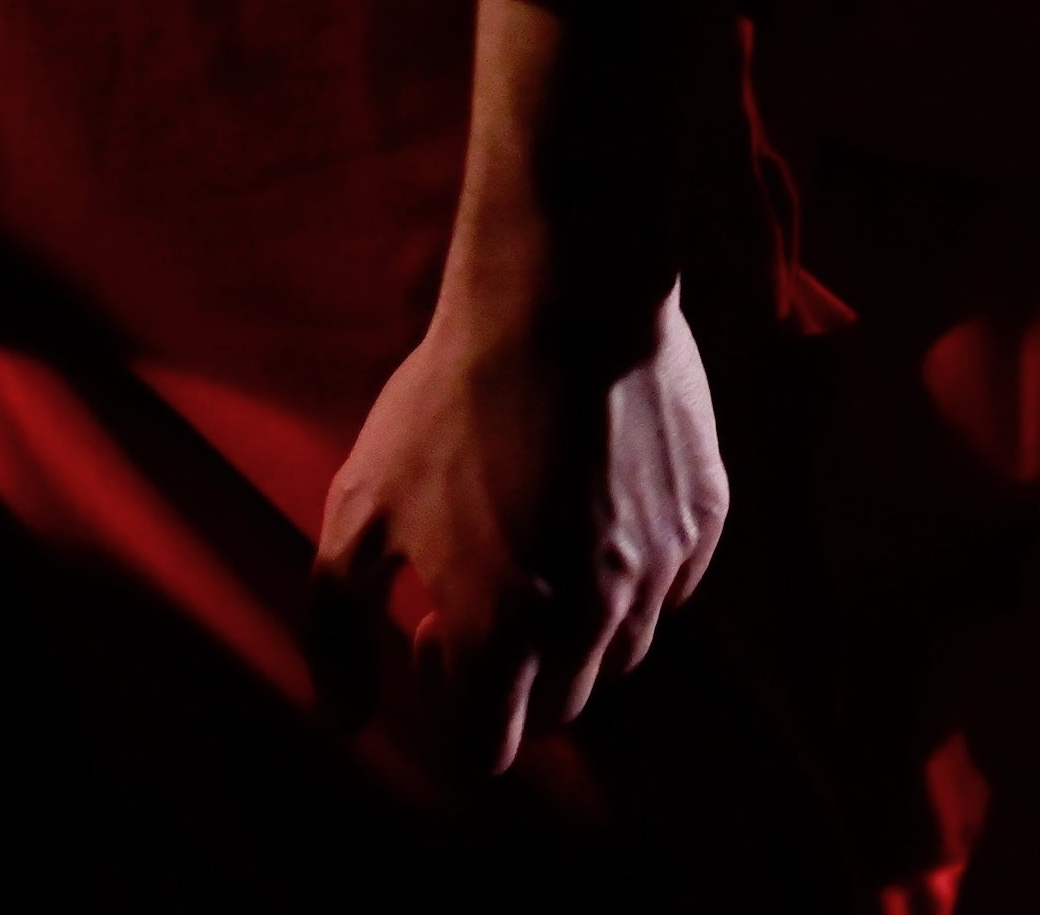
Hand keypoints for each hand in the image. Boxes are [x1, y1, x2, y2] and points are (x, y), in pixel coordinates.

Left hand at [317, 271, 725, 775]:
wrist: (564, 292)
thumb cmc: (449, 401)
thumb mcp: (356, 512)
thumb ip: (335, 630)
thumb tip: (344, 720)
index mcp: (505, 632)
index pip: (493, 747)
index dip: (454, 704)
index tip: (432, 630)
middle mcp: (594, 621)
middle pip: (561, 708)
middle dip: (514, 671)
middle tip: (474, 579)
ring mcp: (659, 572)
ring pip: (622, 651)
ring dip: (575, 626)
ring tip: (533, 534)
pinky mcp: (704, 520)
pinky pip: (668, 585)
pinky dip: (629, 571)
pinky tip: (588, 497)